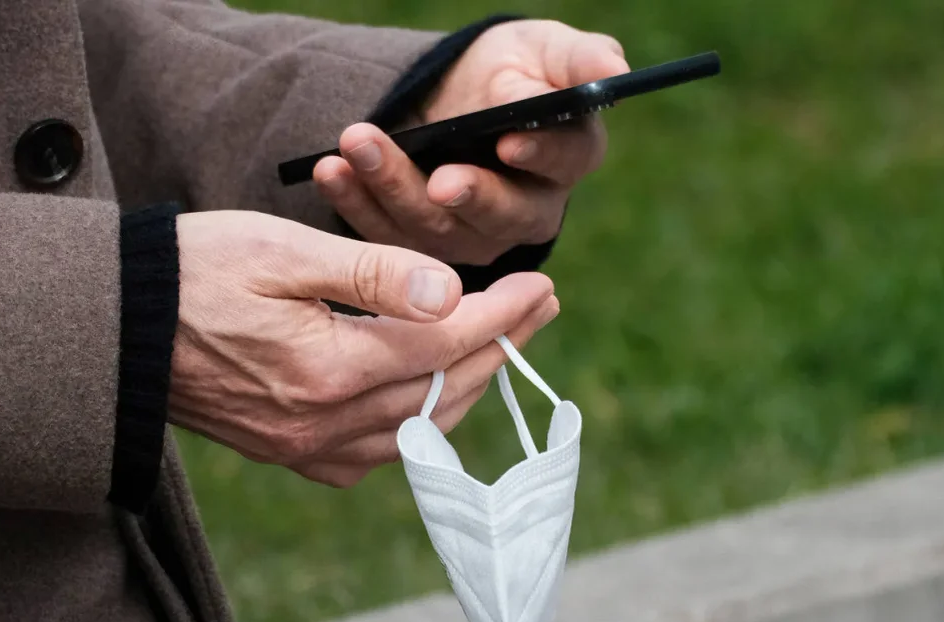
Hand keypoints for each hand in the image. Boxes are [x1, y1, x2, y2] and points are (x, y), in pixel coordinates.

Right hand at [170, 211, 559, 486]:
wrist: (115, 328)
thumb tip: (451, 296)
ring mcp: (307, 449)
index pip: (444, 344)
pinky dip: (421, 425)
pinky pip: (380, 454)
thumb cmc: (193, 272)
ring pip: (420, 430)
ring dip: (467, 387)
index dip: (500, 315)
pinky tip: (433, 399)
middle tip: (540, 310)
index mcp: (327, 368)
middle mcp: (324, 424)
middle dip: (500, 347)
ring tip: (500, 345)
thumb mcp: (280, 252)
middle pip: (442, 391)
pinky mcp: (291, 454)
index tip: (540, 287)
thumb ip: (371, 275)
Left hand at [312, 19, 628, 265]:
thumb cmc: (510, 69)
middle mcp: (525, 212)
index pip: (562, 164)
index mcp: (566, 159)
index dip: (538, 155)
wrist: (450, 96)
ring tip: (357, 144)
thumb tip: (612, 69)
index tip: (507, 141)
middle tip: (437, 178)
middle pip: (500, 215)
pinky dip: (354, 201)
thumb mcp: (542, 50)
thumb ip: (576, 59)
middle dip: (465, 195)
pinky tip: (330, 169)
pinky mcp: (420, 249)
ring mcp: (470, 236)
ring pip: (435, 229)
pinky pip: (386, 235)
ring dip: (392, 188)